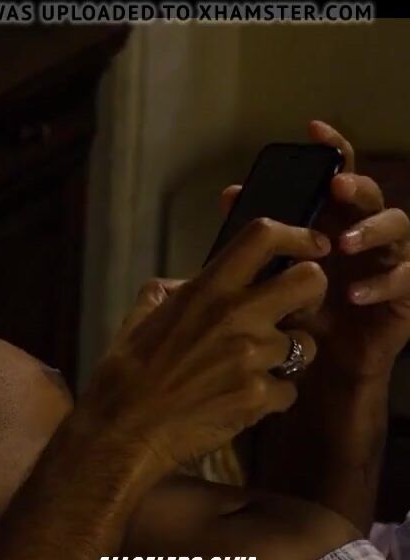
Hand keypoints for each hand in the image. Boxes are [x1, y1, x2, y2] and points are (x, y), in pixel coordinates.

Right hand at [71, 218, 329, 477]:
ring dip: (286, 355)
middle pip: (310, 281)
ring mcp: (252, 358)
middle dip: (310, 293)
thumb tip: (186, 285)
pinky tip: (240, 400)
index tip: (311, 246)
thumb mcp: (137, 319)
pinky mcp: (259, 397)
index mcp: (204, 291)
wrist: (121, 432)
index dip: (297, 236)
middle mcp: (236, 317)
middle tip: (292, 309)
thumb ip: (168, 293)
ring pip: (305, 344)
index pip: (263, 237)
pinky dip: (270, 396)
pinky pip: (288, 390)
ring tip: (251, 368)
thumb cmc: (122, 376)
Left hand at [220, 121, 409, 380]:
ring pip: (400, 229)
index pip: (337, 176)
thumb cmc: (297, 313)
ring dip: (371, 230)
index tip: (313, 129)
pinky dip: (380, 283)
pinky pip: (405, 280)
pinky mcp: (405, 296)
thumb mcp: (272, 273)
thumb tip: (230, 194)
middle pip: (372, 197)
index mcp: (334, 222)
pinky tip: (353, 293)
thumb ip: (258, 235)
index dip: (332, 150)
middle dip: (356, 187)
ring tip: (343, 242)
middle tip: (336, 188)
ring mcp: (389, 261)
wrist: (319, 367)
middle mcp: (364, 234)